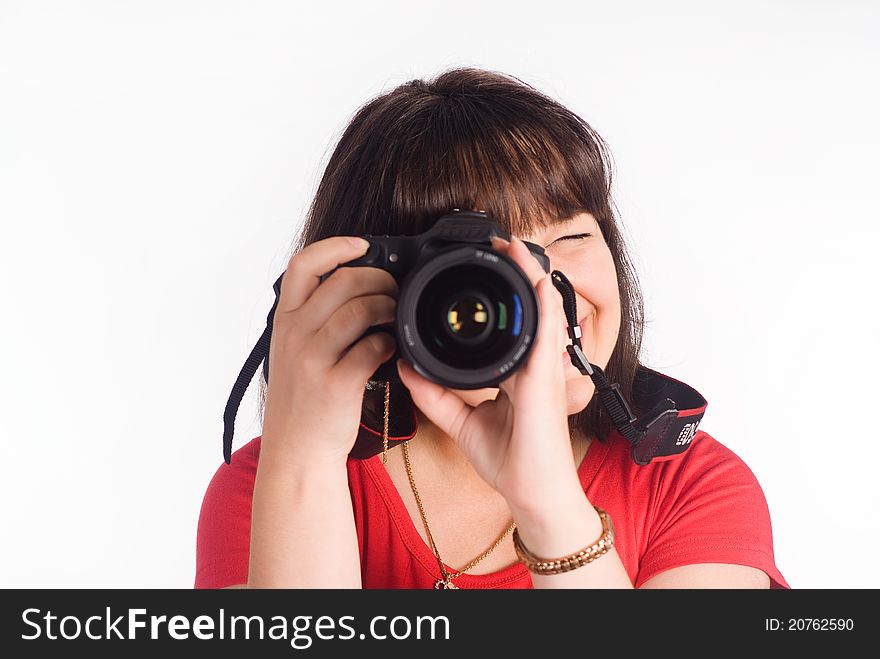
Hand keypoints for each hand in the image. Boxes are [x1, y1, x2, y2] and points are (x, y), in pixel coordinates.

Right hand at [261, 236, 398, 466]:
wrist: (296, 450)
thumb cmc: (303, 399)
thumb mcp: (294, 351)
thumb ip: (314, 319)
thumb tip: (357, 287)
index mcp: (284, 321)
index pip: (303, 265)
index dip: (335, 247)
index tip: (362, 245)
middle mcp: (294, 334)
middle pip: (343, 281)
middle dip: (379, 278)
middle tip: (393, 290)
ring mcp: (313, 358)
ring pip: (361, 309)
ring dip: (388, 307)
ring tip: (395, 318)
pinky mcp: (336, 383)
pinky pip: (372, 347)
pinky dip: (388, 344)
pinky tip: (390, 350)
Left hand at [396, 235, 581, 513]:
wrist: (532, 495)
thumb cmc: (510, 461)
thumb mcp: (461, 421)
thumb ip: (434, 394)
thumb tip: (405, 367)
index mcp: (515, 370)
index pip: (508, 322)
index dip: (500, 291)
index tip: (479, 267)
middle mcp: (533, 364)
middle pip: (528, 308)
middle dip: (516, 272)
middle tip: (499, 242)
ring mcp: (543, 370)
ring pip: (542, 312)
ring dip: (529, 277)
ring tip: (514, 247)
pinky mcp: (546, 381)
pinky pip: (547, 336)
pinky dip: (544, 306)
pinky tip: (537, 282)